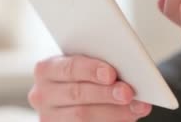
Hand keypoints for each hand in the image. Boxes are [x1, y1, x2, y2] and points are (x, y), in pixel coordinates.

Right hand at [29, 55, 151, 120]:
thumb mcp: (86, 65)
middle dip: (106, 93)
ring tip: (137, 108)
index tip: (111, 74)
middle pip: (77, 93)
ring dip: (114, 112)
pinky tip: (128, 118)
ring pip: (82, 116)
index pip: (69, 68)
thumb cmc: (84, 75)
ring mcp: (49, 117)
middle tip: (129, 93)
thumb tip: (128, 70)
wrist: (77, 93)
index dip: (91, 70)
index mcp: (46, 69)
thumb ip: (99, 64)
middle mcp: (42, 94)